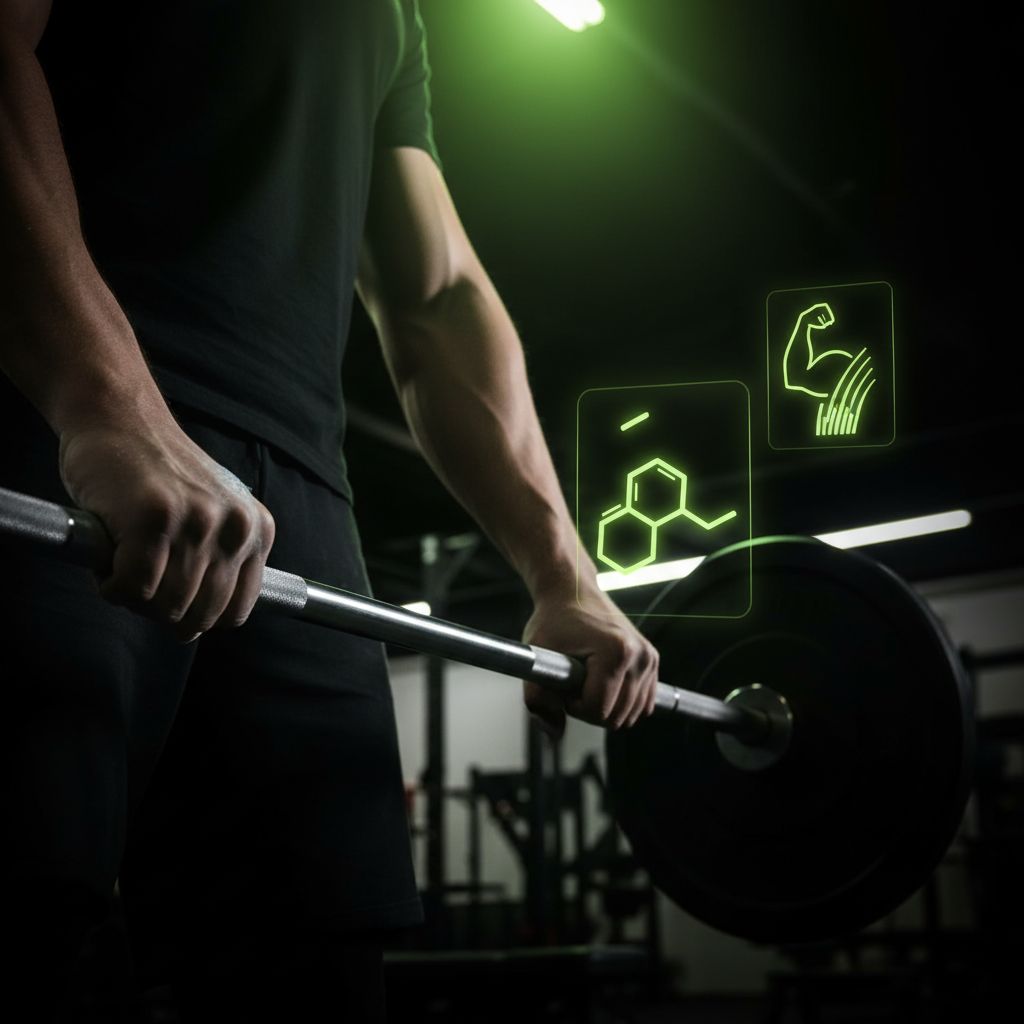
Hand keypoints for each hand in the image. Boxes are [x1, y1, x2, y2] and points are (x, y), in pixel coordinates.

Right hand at [58, 410, 274, 642]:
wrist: (118, 416)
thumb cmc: (155, 474)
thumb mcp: (211, 515)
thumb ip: (217, 563)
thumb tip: (197, 629)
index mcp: (257, 530)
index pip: (235, 612)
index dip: (195, 616)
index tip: (169, 597)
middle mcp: (235, 527)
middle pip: (199, 617)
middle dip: (159, 611)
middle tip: (137, 578)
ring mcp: (197, 522)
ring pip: (164, 608)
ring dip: (132, 596)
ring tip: (123, 560)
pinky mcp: (154, 519)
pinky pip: (131, 589)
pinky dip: (110, 584)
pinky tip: (107, 553)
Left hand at [521, 585, 658, 739]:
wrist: (571, 592)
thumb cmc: (553, 621)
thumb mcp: (536, 658)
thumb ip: (538, 700)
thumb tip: (553, 734)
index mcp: (616, 652)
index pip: (598, 711)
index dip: (573, 705)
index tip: (564, 683)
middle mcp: (640, 655)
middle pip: (616, 717)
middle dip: (589, 708)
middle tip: (574, 682)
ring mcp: (649, 659)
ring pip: (631, 716)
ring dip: (605, 706)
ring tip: (587, 679)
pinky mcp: (652, 661)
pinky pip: (642, 705)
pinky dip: (621, 703)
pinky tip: (603, 682)